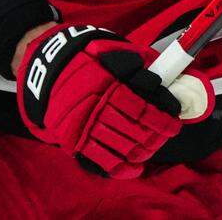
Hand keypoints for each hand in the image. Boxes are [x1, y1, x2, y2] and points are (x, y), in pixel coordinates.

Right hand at [17, 24, 213, 177]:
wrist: (48, 69)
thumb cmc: (88, 58)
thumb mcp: (113, 52)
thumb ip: (140, 64)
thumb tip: (169, 78)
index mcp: (107, 84)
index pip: (141, 109)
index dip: (161, 120)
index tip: (173, 124)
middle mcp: (95, 108)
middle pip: (133, 131)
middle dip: (154, 137)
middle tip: (164, 137)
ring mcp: (83, 126)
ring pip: (119, 147)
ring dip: (141, 151)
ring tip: (151, 149)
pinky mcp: (73, 140)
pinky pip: (100, 160)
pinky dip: (120, 168)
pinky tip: (134, 169)